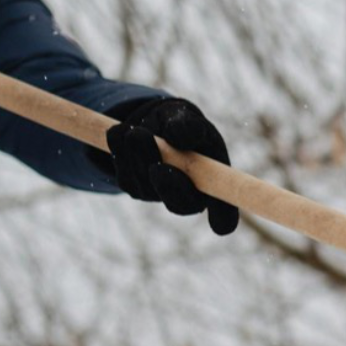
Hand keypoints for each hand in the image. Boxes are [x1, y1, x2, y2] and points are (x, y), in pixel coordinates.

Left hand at [105, 97, 239, 235]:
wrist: (153, 122)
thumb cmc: (182, 124)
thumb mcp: (189, 118)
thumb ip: (189, 126)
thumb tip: (179, 137)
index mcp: (213, 182)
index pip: (225, 209)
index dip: (224, 217)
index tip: (221, 226)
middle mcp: (189, 196)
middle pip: (181, 205)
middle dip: (168, 183)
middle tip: (159, 164)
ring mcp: (159, 195)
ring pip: (146, 183)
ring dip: (138, 155)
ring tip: (137, 131)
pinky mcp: (133, 188)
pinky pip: (124, 174)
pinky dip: (121, 152)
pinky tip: (124, 135)